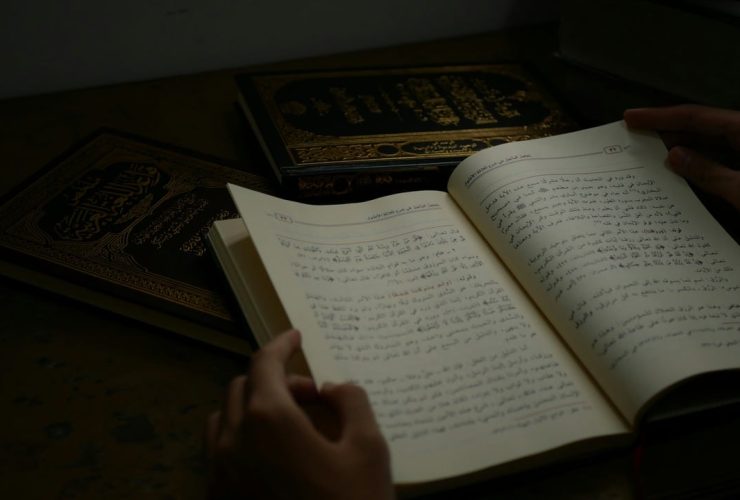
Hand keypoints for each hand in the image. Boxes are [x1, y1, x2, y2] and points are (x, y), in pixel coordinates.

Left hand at [205, 329, 393, 499]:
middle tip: (311, 394)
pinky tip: (269, 454)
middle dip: (275, 379)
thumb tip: (334, 386)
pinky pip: (218, 450)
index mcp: (269, 419)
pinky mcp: (217, 496)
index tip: (295, 336)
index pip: (265, 363)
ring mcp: (220, 471)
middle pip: (243, 386)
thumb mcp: (368, 449)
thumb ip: (352, 402)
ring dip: (253, 406)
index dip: (281, 344)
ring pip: (224, 417)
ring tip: (288, 421)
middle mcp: (234, 439)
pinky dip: (240, 435)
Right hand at [623, 104, 739, 211]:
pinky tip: (683, 168)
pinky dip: (699, 159)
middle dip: (667, 130)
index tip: (630, 118)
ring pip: (711, 141)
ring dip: (682, 146)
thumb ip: (709, 172)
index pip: (696, 116)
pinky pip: (721, 155)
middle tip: (636, 137)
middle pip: (702, 126)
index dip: (661, 116)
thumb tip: (673, 157)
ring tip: (652, 153)